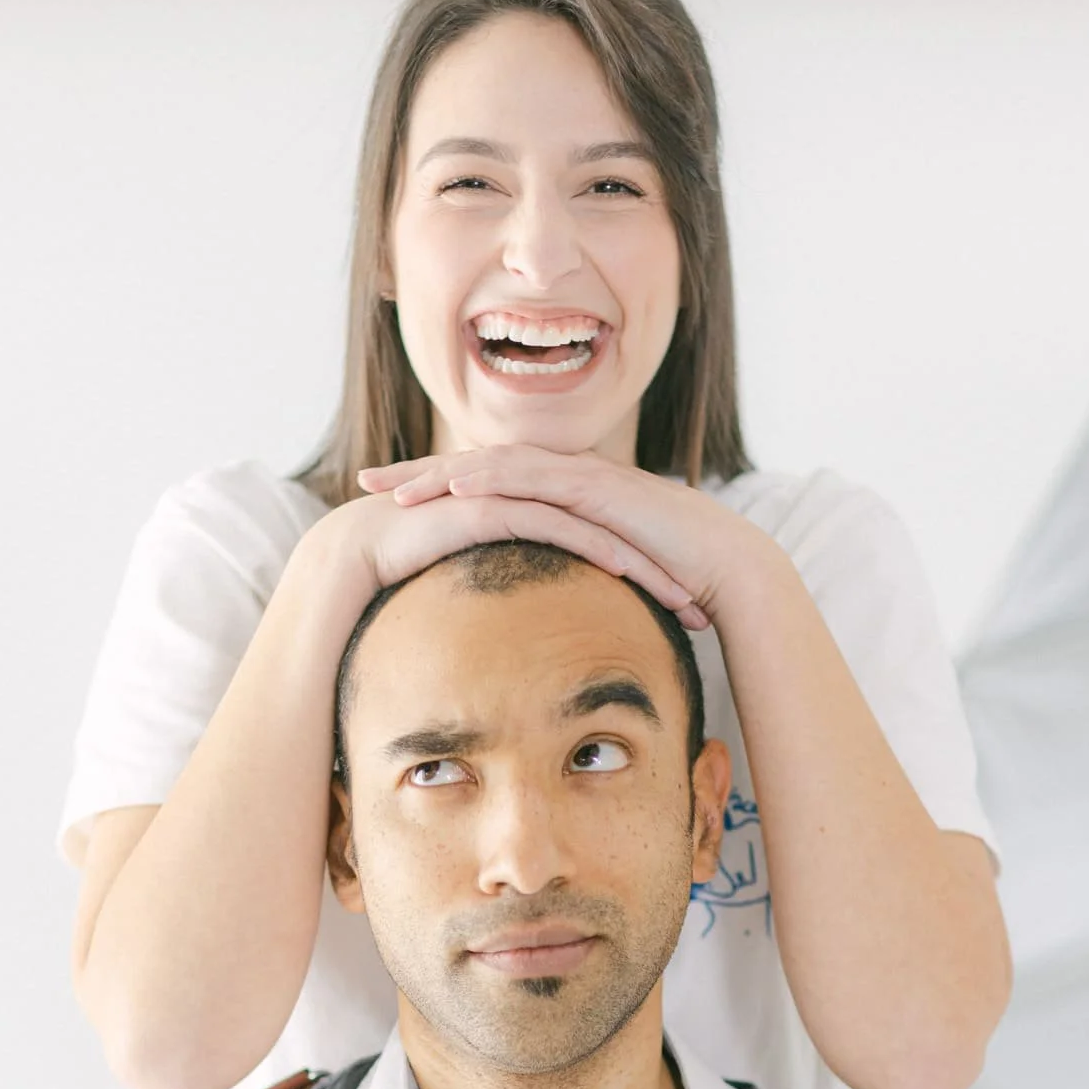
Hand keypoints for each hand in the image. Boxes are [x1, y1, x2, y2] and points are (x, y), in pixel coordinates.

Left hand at [359, 446, 780, 628]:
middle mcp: (563, 475)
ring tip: (396, 489)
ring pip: (496, 465)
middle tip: (365, 479)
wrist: (723, 570)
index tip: (385, 502)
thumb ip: (561, 586)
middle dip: (418, 470)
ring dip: (442, 474)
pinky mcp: (597, 489)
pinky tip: (456, 491)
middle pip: (475, 466)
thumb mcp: (596, 584)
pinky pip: (535, 480)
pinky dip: (493, 481)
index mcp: (556, 495)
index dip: (431, 491)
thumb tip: (528, 623)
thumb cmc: (668, 582)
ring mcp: (580, 476)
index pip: (482, 487)